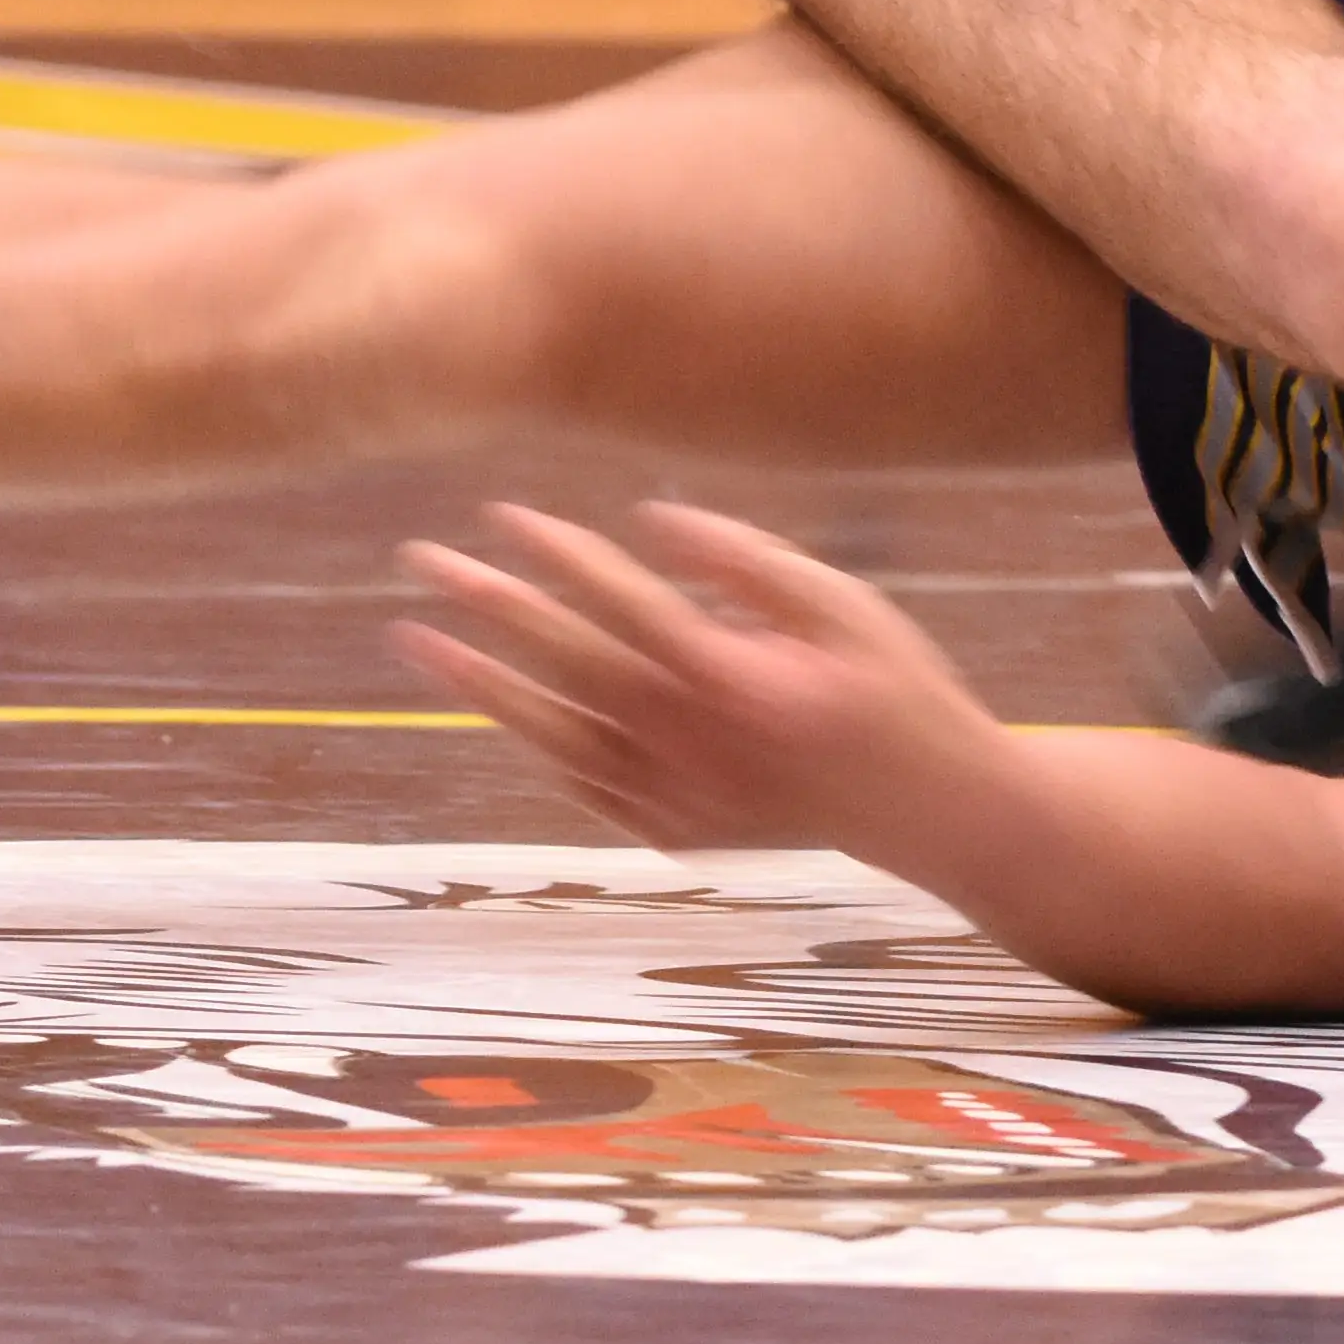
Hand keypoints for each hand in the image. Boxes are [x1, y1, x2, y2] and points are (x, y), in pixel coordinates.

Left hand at [389, 500, 1001, 856]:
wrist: (930, 811)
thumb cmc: (893, 687)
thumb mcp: (844, 604)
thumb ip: (746, 560)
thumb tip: (653, 519)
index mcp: (731, 675)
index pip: (617, 598)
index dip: (555, 551)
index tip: (499, 512)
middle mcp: (689, 740)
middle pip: (564, 659)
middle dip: (487, 604)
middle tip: (419, 560)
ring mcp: (673, 795)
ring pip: (551, 732)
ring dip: (478, 684)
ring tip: (414, 640)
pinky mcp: (672, 831)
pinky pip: (581, 784)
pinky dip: (534, 744)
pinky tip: (496, 708)